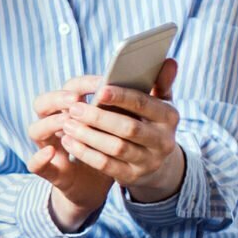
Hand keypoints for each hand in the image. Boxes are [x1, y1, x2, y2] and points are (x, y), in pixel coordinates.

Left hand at [27, 58, 184, 223]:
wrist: (157, 164)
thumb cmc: (150, 123)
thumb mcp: (159, 103)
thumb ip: (160, 83)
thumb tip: (168, 60)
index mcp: (170, 117)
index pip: (144, 104)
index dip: (121, 97)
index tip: (99, 90)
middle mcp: (163, 141)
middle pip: (128, 128)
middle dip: (99, 117)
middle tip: (74, 108)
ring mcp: (149, 162)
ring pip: (115, 148)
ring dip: (88, 136)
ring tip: (67, 124)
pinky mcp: (132, 177)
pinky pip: (106, 166)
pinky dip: (86, 153)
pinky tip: (69, 141)